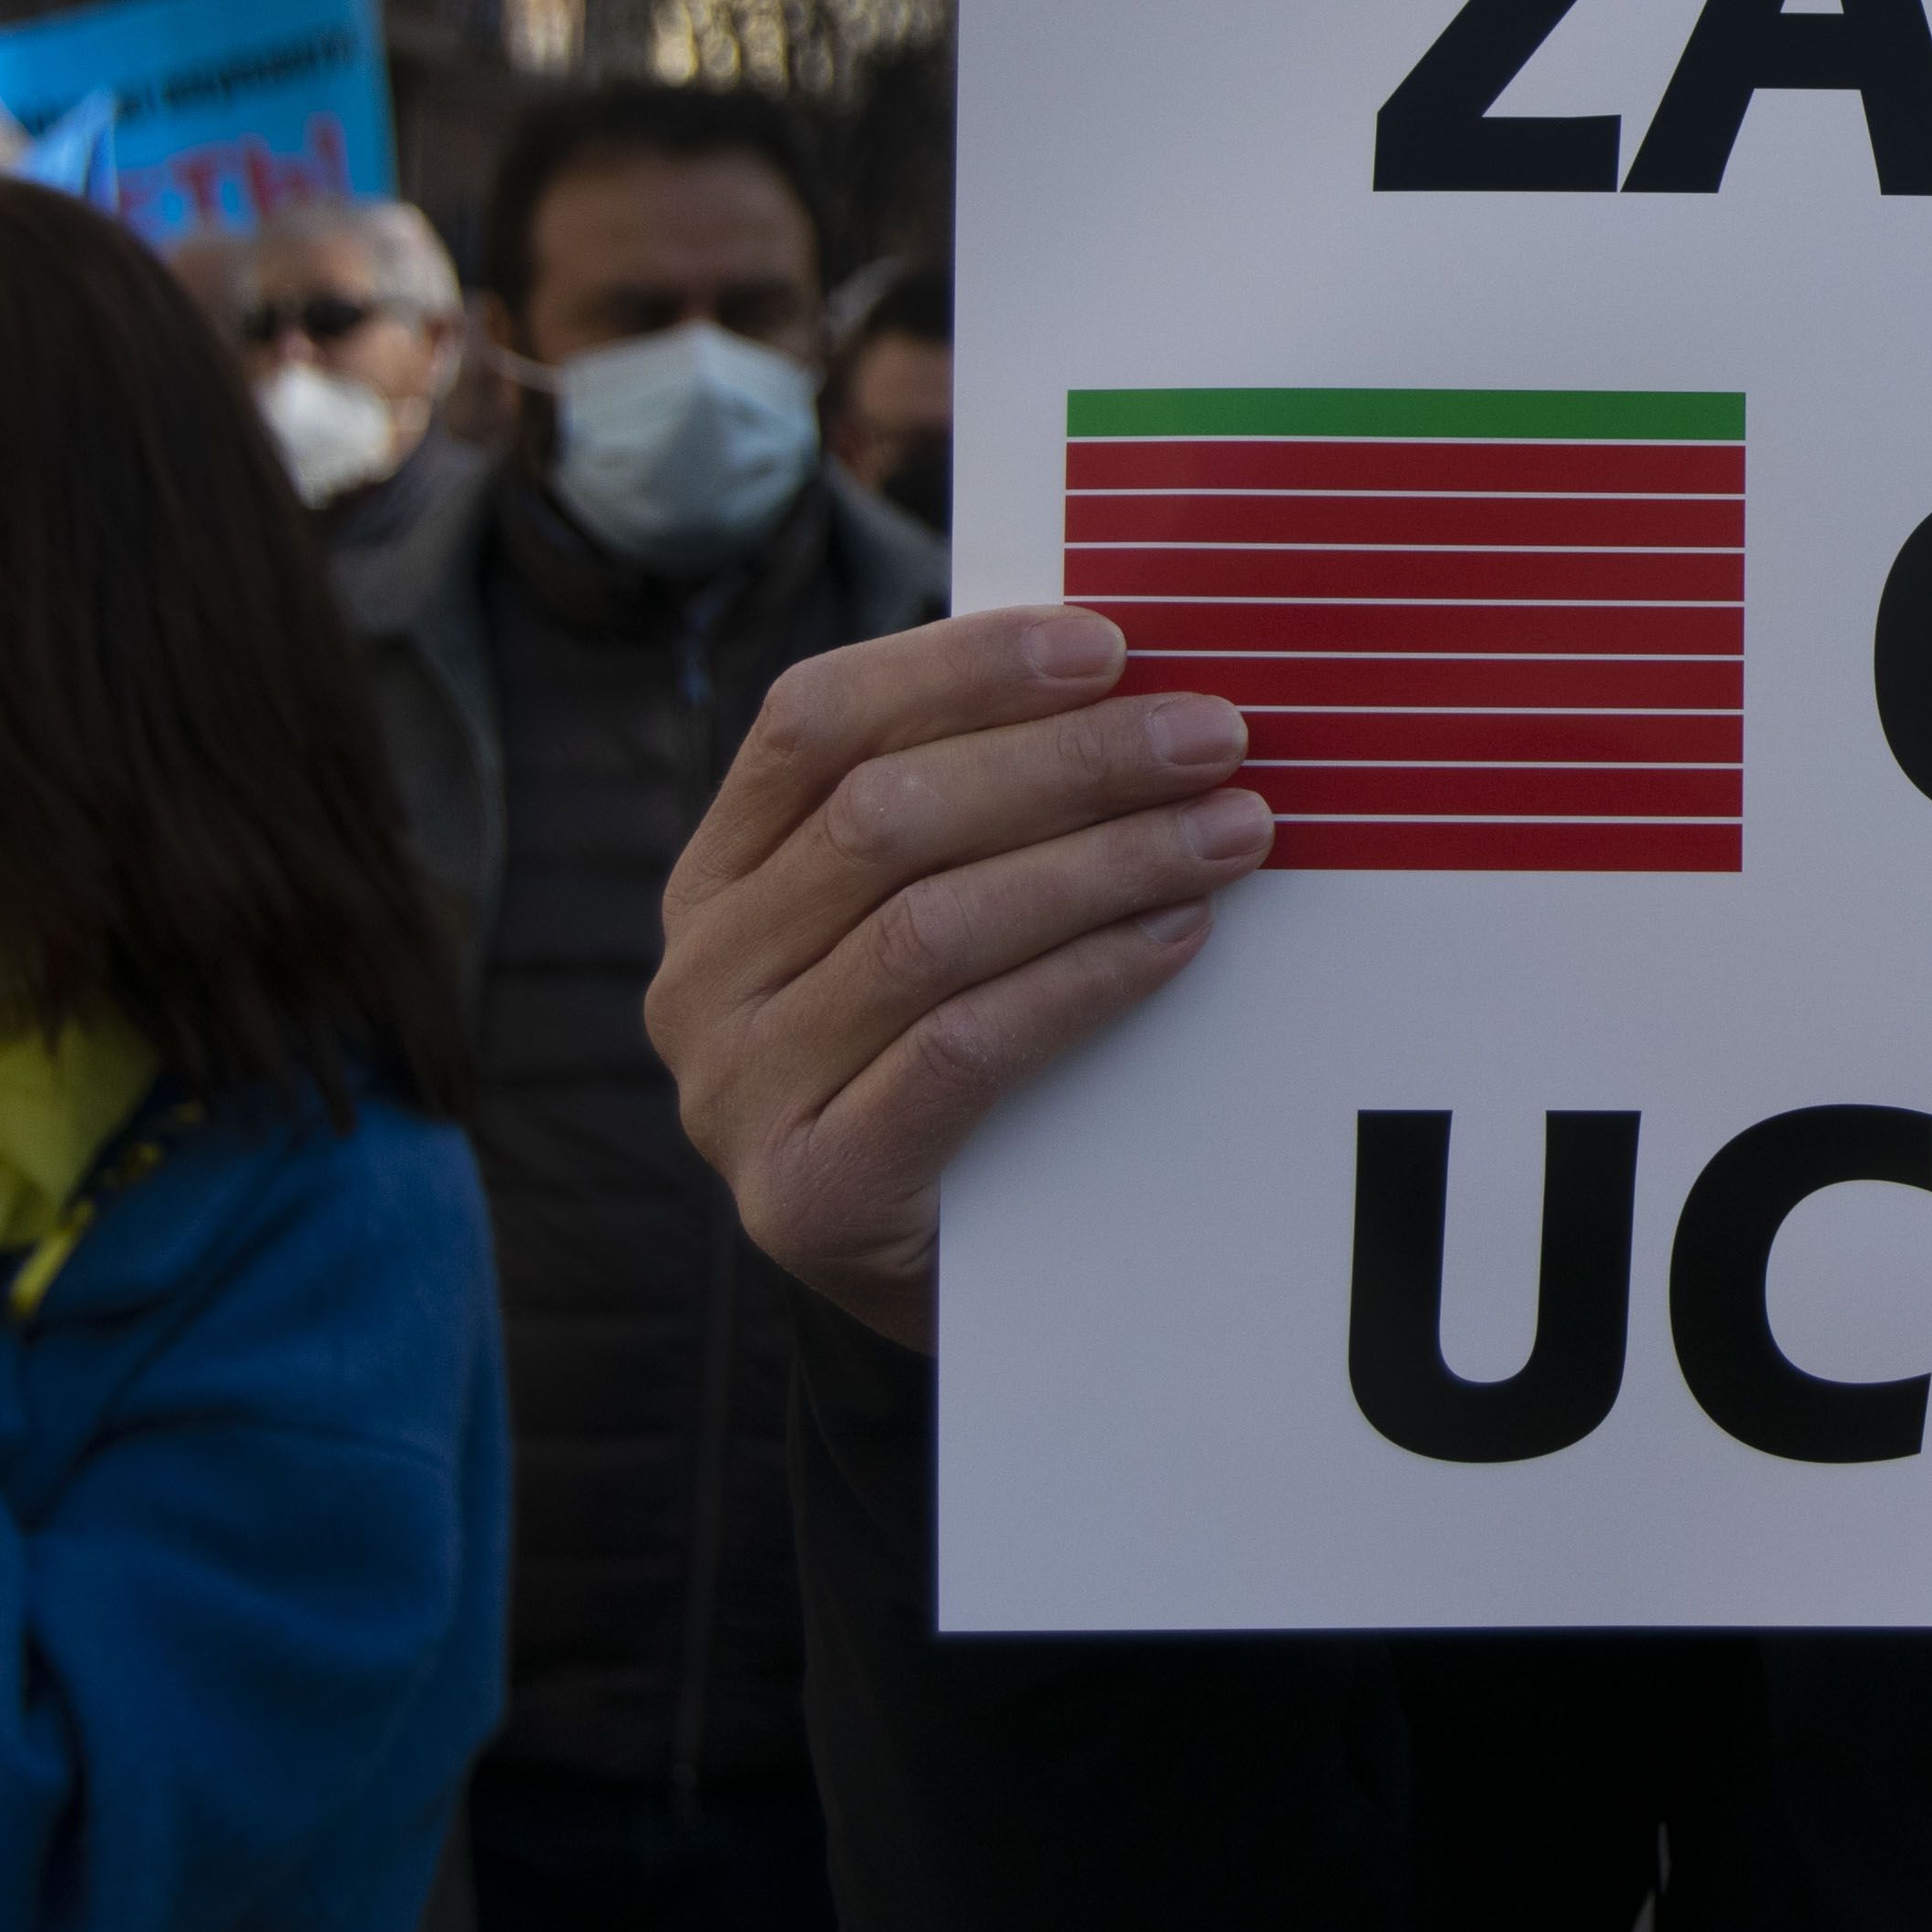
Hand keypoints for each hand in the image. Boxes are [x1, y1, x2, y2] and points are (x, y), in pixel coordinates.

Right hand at [649, 607, 1276, 1350]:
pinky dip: (1085, 977)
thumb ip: (974, 811)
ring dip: (1103, 862)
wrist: (928, 1288)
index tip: (1109, 643)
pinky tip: (1178, 935)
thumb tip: (1132, 678)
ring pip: (930, 926)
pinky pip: (962, 1047)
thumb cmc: (948, 1065)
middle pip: (885, 816)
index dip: (961, 668)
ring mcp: (737, 1089)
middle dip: (1069, 762)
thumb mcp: (928, 918)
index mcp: (715, 876)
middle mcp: (700, 974)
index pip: (812, 722)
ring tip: (1231, 830)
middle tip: (1215, 737)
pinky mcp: (806, 1192)